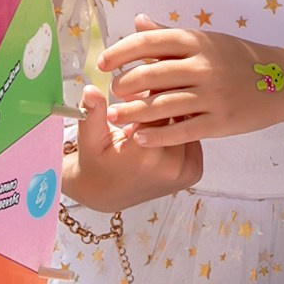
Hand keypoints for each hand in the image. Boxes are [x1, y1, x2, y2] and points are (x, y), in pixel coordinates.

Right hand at [62, 84, 202, 208]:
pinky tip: (163, 127)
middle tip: (143, 98)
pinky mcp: (194, 173)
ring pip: (187, 125)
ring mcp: (185, 172)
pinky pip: (192, 138)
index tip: (134, 92)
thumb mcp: (89, 137)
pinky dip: (180, 130)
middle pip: (176, 116)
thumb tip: (90, 90)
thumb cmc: (96, 161)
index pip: (158, 108)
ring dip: (173, 115)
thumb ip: (93, 112)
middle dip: (161, 102)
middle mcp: (171, 167)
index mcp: (145, 156)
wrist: (105, 193)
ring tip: (151, 114)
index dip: (146, 94)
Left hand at [99, 18, 283, 146]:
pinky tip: (138, 136)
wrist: (283, 81)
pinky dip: (156, 134)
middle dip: (124, 84)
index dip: (120, 52)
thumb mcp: (208, 40)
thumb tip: (137, 20)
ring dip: (132, 112)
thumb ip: (170, 35)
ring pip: (162, 104)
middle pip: (150, 74)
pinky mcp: (221, 121)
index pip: (148, 42)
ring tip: (115, 116)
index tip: (102, 63)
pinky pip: (181, 129)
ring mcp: (213, 94)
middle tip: (112, 92)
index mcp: (197, 41)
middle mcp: (203, 65)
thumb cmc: (239, 59)